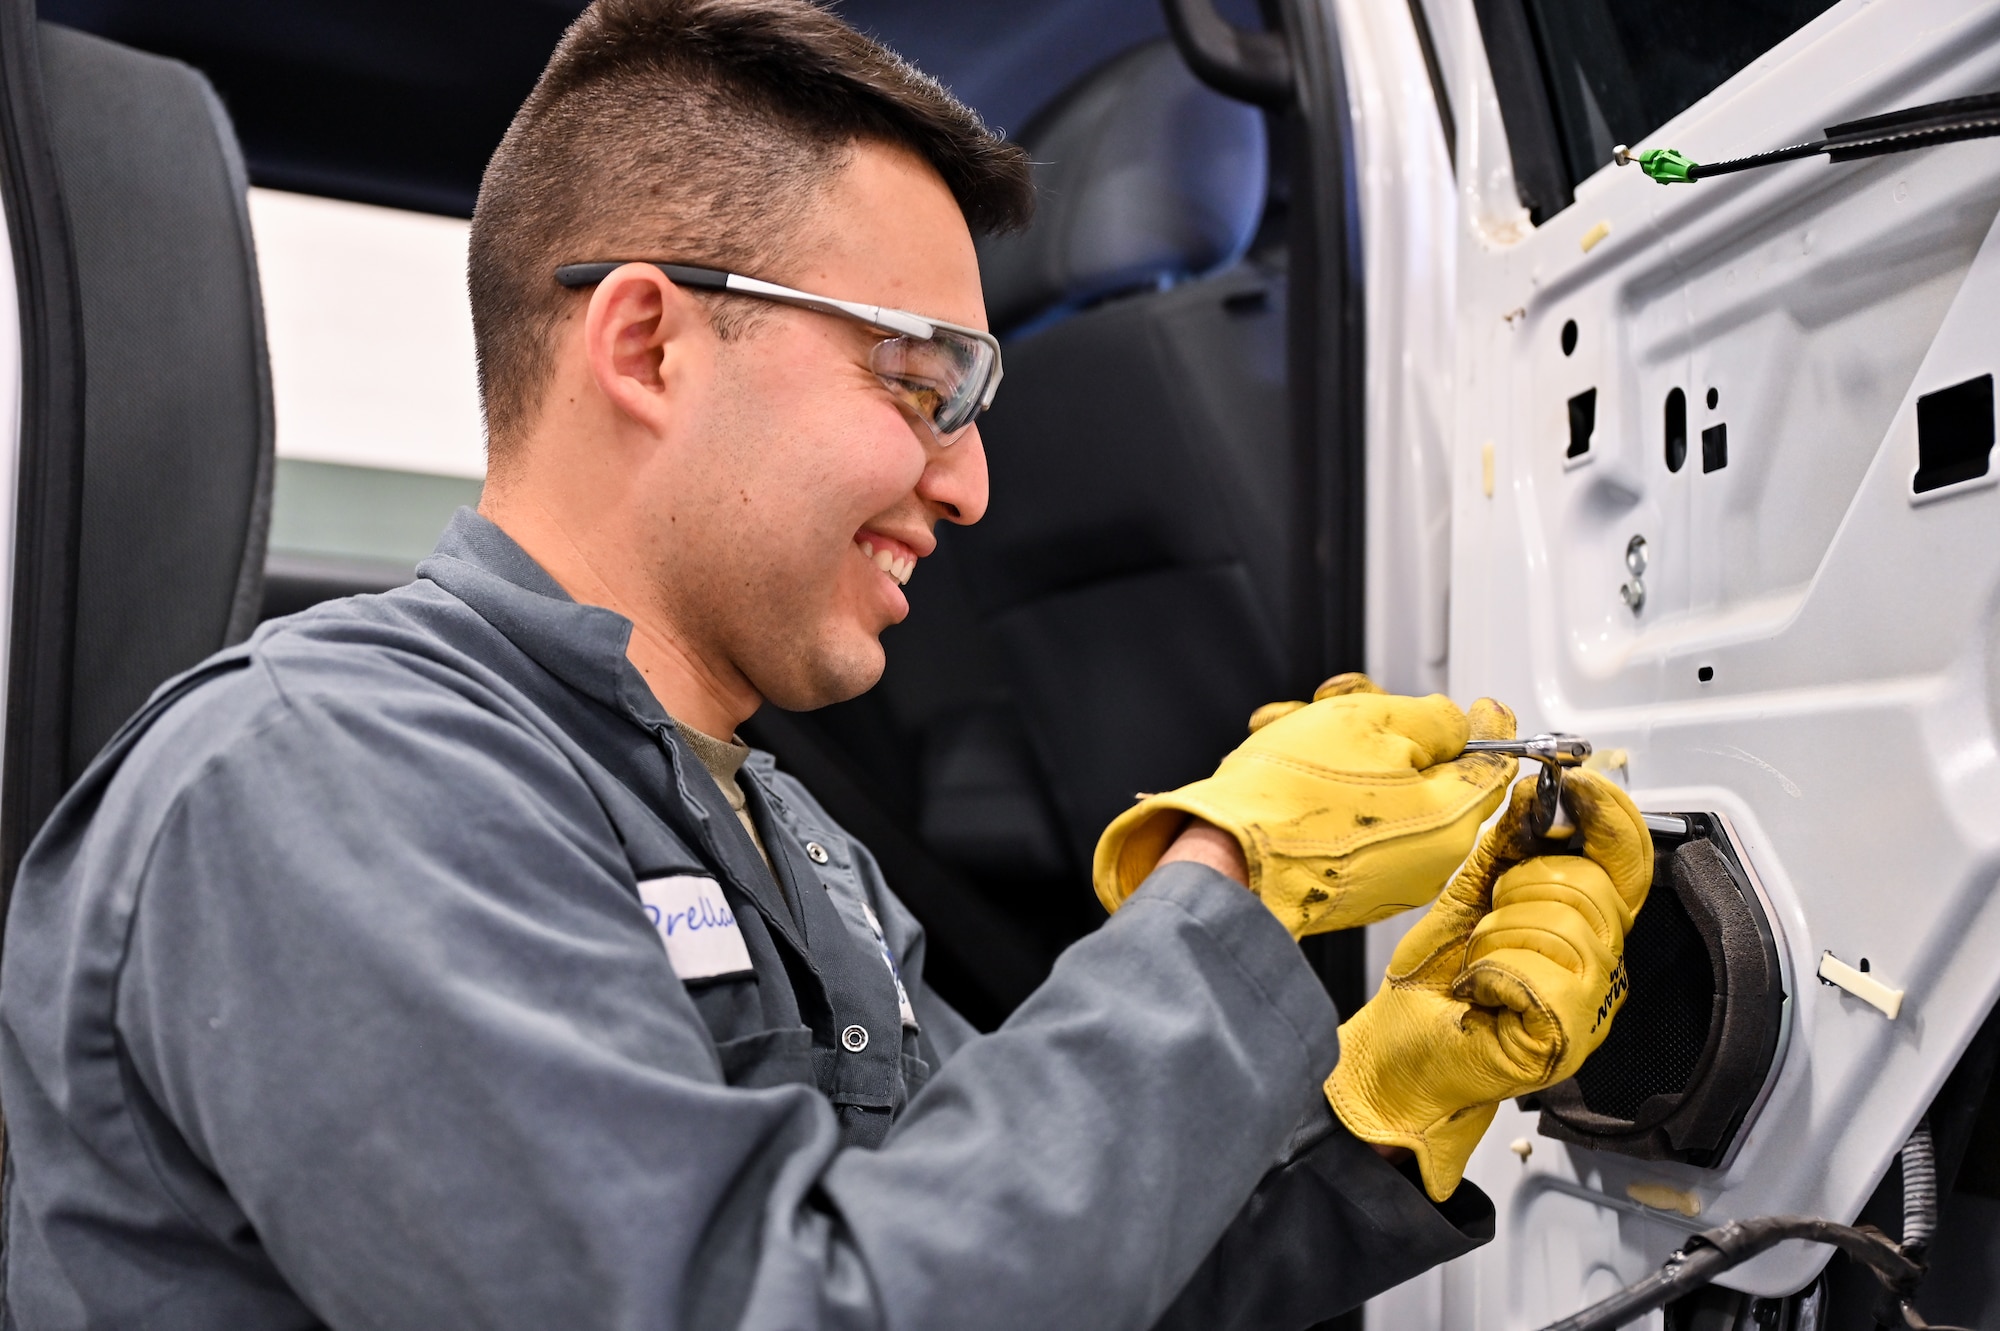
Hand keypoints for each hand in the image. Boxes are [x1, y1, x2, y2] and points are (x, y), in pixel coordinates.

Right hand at [1092, 674, 1518, 938]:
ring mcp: (1384, 877)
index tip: (1483, 705)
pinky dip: (1322, 786)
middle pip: (1429, 771)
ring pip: (1380, 789)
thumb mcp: (1369, 723)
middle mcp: (1426, 860)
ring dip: (1342, 747)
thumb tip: (1458, 724)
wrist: (1224, 857)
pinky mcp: (1342, 884)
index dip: (1487, 724)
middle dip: (1386, 724)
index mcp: (1450, 821)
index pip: (1493, 765)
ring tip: (1294, 726)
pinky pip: (1349, 820)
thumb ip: (1430, 718)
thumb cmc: (1291, 796)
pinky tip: (1283, 760)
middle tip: (1351, 699)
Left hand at [1324, 769, 1651, 1199]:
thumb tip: (1535, 791)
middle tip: (1488, 921)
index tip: (1573, 785)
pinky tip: (1482, 994)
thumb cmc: (1432, 986)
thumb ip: (1507, 844)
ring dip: (1499, 935)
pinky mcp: (1564, 1037)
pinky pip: (1536, 973)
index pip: (1630, 859)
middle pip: (1592, 886)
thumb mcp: (1469, 895)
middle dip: (1523, 886)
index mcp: (1584, 924)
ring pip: (1564, 927)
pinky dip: (1491, 974)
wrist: (1394, 1054)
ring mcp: (1588, 1004)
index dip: (1609, 816)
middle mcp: (1598, 964)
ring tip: (1481, 963)